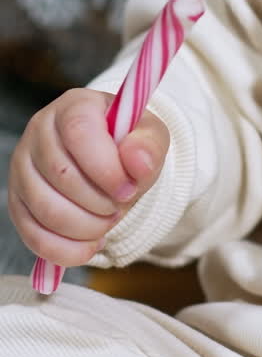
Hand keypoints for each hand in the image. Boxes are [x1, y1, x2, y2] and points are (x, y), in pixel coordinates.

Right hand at [7, 88, 169, 266]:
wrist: (111, 162)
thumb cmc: (128, 145)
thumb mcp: (150, 137)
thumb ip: (148, 146)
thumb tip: (138, 164)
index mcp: (74, 106)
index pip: (79, 133)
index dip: (106, 168)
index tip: (128, 188)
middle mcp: (39, 130)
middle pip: (61, 175)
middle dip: (99, 203)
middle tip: (120, 206)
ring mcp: (22, 167)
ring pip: (45, 209)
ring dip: (86, 227)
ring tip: (107, 222)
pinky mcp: (17, 201)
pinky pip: (34, 236)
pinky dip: (67, 250)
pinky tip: (90, 243)